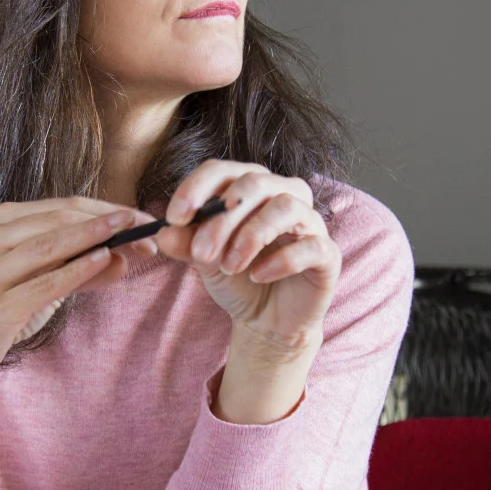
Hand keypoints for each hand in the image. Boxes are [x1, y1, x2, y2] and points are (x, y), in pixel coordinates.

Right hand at [0, 197, 156, 386]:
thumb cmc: (6, 308)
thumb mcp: (44, 280)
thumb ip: (81, 267)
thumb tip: (125, 256)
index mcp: (1, 222)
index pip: (63, 206)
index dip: (106, 209)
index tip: (143, 218)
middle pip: (59, 218)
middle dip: (108, 222)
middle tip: (147, 229)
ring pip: (50, 244)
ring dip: (95, 237)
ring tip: (131, 235)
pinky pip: (44, 281)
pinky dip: (76, 269)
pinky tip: (103, 260)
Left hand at [152, 161, 339, 359]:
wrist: (266, 319)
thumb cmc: (237, 278)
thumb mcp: (204, 261)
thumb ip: (185, 244)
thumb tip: (163, 233)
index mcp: (250, 187)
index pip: (222, 170)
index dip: (196, 189)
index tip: (174, 218)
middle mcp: (284, 194)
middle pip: (253, 184)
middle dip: (221, 219)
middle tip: (200, 253)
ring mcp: (310, 222)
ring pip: (285, 207)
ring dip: (251, 236)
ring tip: (230, 266)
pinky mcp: (327, 253)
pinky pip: (310, 246)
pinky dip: (281, 261)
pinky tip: (258, 275)